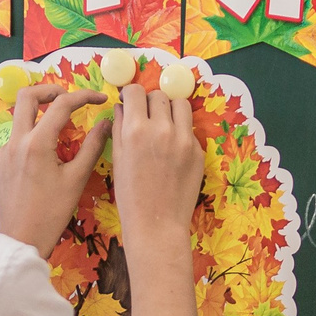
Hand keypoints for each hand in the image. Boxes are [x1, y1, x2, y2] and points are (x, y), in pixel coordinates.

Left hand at [0, 83, 106, 253]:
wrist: (21, 240)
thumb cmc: (53, 213)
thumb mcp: (77, 179)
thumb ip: (92, 146)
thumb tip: (106, 123)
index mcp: (37, 143)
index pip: (62, 104)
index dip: (85, 96)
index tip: (100, 98)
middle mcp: (15, 142)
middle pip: (27, 96)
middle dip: (50, 90)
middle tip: (68, 98)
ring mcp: (1, 153)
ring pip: (19, 121)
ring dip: (39, 120)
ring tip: (58, 137)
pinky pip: (13, 144)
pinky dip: (29, 143)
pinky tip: (41, 164)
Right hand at [110, 85, 204, 260]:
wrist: (157, 224)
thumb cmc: (130, 195)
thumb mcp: (117, 158)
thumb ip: (120, 127)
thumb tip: (123, 106)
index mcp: (137, 130)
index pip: (137, 91)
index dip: (131, 93)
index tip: (131, 100)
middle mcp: (162, 129)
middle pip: (159, 95)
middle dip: (150, 102)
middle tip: (146, 116)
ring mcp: (184, 139)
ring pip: (180, 105)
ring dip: (170, 109)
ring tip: (163, 124)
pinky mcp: (198, 150)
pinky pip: (189, 129)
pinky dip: (180, 131)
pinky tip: (172, 150)